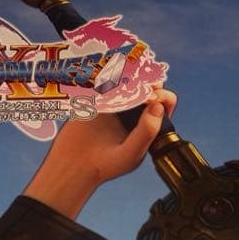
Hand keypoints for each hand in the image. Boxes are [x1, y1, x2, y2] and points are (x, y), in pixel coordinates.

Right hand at [24, 87, 177, 218]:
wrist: (75, 164)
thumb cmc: (106, 165)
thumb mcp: (131, 153)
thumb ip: (147, 132)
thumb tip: (158, 105)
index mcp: (148, 123)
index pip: (164, 102)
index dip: (162, 96)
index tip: (152, 98)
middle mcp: (135, 110)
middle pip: (149, 85)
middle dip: (149, 80)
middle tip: (140, 86)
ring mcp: (116, 102)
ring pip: (130, 78)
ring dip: (130, 74)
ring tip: (125, 82)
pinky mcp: (97, 97)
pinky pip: (107, 79)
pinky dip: (108, 75)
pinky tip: (107, 80)